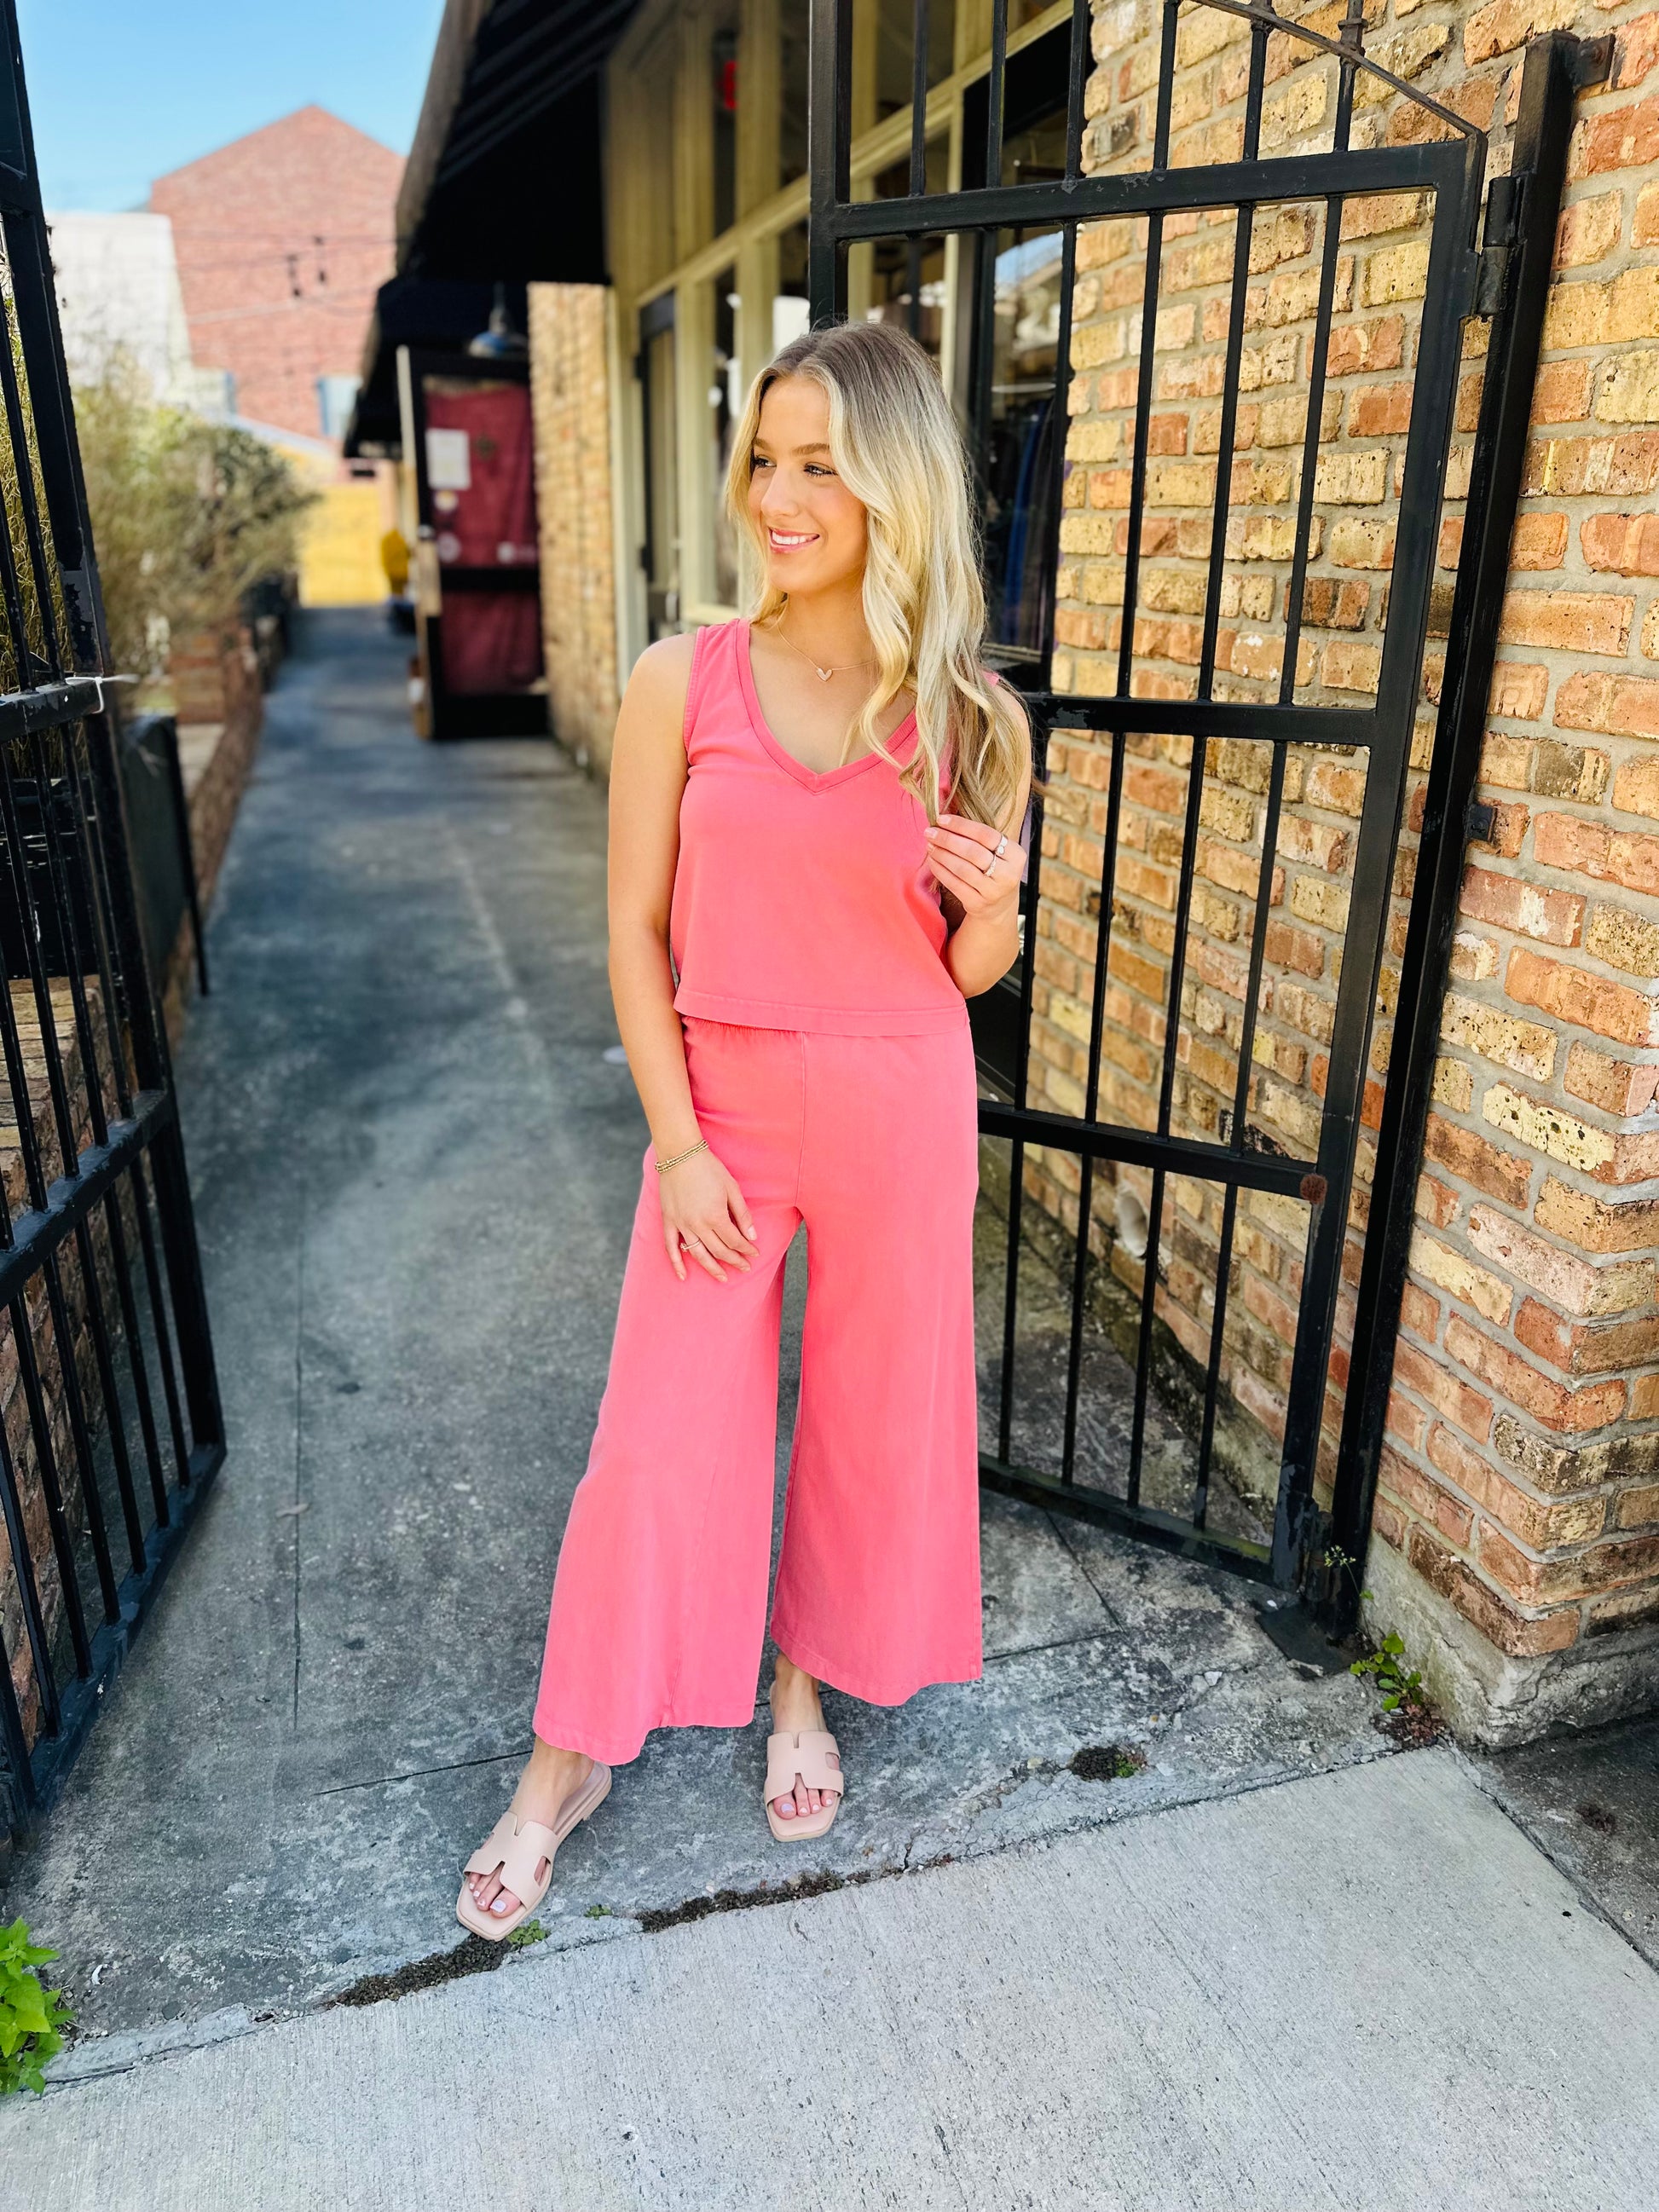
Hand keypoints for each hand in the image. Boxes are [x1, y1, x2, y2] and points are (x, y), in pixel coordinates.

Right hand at [658, 1145, 758, 1281]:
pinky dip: (677, 1263)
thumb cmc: (709, 1168)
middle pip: (719, 1250)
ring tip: (723, 1278)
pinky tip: (683, 1276)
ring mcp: (681, 1224)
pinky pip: (671, 1247)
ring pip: (698, 1254)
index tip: (754, 1254)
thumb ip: (742, 1214)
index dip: (746, 1249)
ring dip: (712, 1268)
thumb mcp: (732, 1188)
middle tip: (745, 1268)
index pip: (735, 1241)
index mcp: (716, 1216)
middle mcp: (698, 1225)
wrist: (680, 1154)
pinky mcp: (668, 1221)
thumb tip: (752, 1236)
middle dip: (734, 1260)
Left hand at [924, 812, 1025, 923]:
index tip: (941, 819)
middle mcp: (1008, 874)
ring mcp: (993, 892)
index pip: (986, 834)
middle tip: (930, 832)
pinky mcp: (978, 904)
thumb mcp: (998, 853)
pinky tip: (932, 861)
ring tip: (930, 845)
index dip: (961, 825)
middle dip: (948, 839)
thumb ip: (980, 837)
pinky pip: (954, 884)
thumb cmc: (994, 869)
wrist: (998, 905)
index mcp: (1016, 855)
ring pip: (962, 869)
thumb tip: (946, 819)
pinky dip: (940, 871)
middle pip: (973, 852)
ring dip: (942, 854)